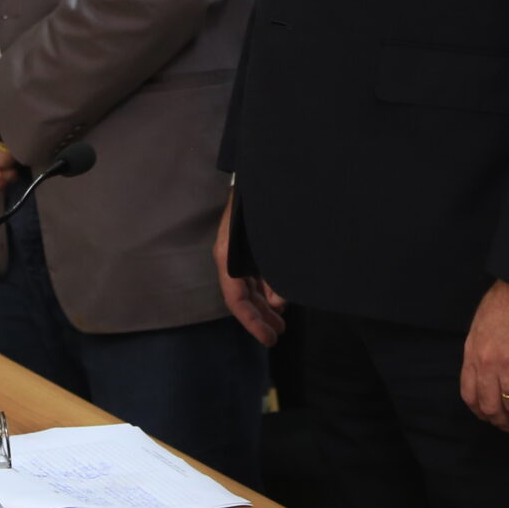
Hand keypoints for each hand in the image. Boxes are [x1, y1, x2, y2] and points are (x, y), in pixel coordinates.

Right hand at [213, 192, 285, 344]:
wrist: (263, 169)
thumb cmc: (263, 203)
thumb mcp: (269, 242)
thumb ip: (274, 275)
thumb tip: (279, 302)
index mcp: (227, 256)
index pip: (236, 300)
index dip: (252, 323)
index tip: (269, 339)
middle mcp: (230, 256)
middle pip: (242, 296)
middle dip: (260, 317)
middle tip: (278, 335)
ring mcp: (239, 250)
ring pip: (250, 286)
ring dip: (265, 305)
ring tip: (281, 321)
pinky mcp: (249, 244)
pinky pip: (256, 273)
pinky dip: (268, 288)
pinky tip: (280, 296)